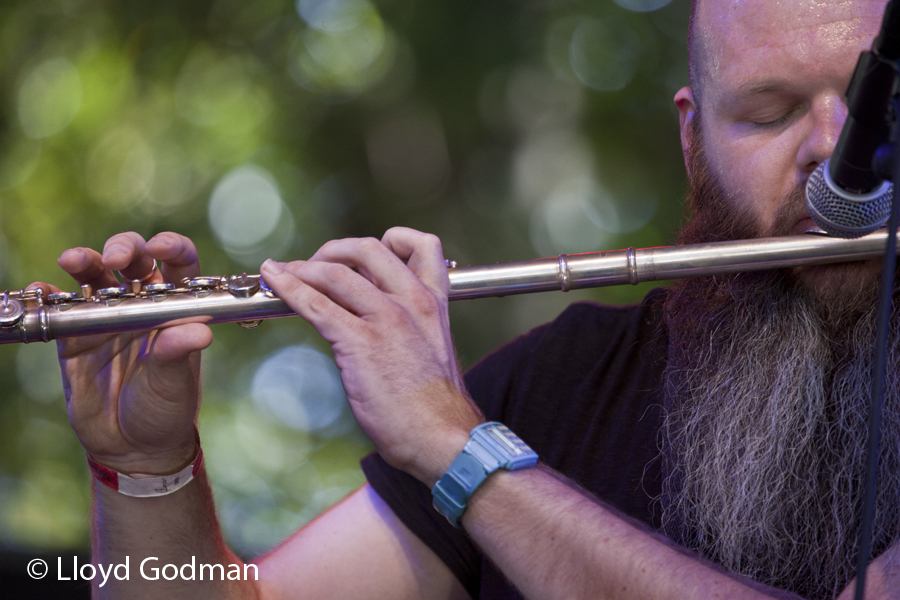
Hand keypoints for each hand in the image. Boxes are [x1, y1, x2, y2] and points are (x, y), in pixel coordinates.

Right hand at [31, 232, 212, 474]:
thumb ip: (178, 356)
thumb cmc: (166, 408)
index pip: (179, 264)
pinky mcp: (74, 335)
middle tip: (115, 260)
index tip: (161, 248)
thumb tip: (198, 332)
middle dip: (124, 248)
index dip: (172, 247)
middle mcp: (142, 303)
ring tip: (73, 260)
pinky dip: (47, 295)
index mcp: (176, 308)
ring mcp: (106, 316)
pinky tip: (41, 291)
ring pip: (94, 275)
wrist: (133, 447)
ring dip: (83, 260)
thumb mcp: (175, 384)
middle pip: (133, 259)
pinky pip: (58, 307)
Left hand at [259, 227, 482, 485]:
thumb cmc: (435, 406)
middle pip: (368, 248)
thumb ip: (410, 326)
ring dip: (302, 268)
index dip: (392, 239)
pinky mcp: (360, 342)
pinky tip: (275, 283)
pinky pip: (317, 304)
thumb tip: (375, 321)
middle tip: (314, 266)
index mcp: (433, 302)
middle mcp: (412, 301)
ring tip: (282, 273)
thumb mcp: (431, 350)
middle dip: (333, 251)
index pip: (423, 245)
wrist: (442, 438)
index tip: (364, 258)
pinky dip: (289, 288)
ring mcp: (386, 319)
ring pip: (336, 272)